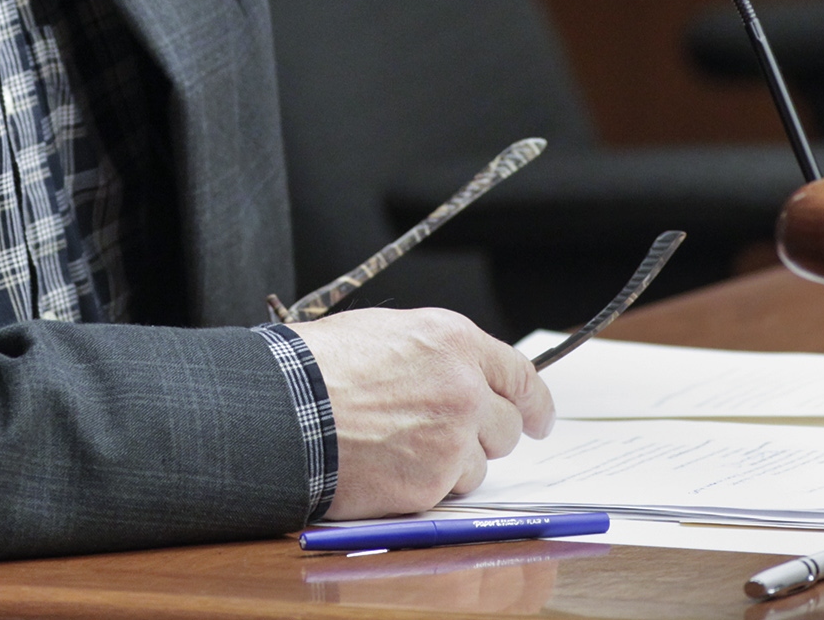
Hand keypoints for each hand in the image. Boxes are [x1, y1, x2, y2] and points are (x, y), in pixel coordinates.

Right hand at [289, 307, 553, 519]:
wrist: (283, 408)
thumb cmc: (318, 366)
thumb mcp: (384, 332)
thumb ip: (435, 355)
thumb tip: (460, 376)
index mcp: (453, 340)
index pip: (519, 374)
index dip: (534, 402)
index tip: (539, 419)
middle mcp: (464, 388)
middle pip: (506, 426)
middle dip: (484, 435)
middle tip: (449, 438)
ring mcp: (452, 438)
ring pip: (479, 465)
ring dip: (451, 464)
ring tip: (398, 447)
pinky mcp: (432, 481)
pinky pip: (448, 492)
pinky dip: (424, 486)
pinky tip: (388, 467)